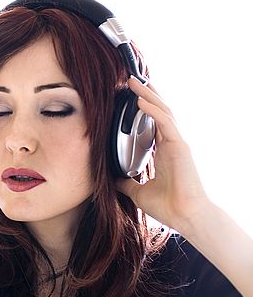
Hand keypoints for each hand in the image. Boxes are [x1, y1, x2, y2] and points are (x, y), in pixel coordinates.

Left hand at [116, 76, 211, 232]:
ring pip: (162, 111)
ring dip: (147, 95)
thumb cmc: (168, 206)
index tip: (129, 96)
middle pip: (158, 112)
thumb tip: (110, 179)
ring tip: (133, 81)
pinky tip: (140, 99)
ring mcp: (177, 143)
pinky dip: (152, 109)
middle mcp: (170, 144)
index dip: (143, 108)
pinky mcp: (180, 146)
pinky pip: (164, 122)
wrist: (185, 217)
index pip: (152, 123)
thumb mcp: (137, 191)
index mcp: (162, 151)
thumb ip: (125, 182)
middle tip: (130, 80)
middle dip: (145, 94)